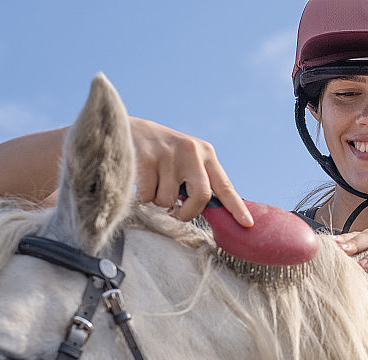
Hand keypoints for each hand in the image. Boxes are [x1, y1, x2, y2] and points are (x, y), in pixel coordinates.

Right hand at [130, 117, 252, 226]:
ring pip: (168, 200)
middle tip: (177, 214)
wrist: (120, 126)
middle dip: (188, 213)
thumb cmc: (158, 152)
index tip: (248, 224)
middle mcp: (191, 151)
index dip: (236, 207)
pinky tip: (140, 179)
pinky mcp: (146, 158)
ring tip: (153, 184)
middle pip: (201, 197)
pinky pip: (148, 196)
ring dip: (158, 202)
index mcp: (206, 153)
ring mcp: (169, 154)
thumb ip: (199, 180)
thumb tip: (213, 211)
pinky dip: (143, 197)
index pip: (225, 185)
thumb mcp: (185, 158)